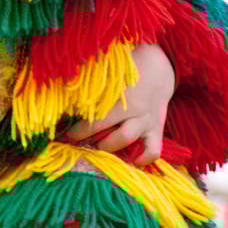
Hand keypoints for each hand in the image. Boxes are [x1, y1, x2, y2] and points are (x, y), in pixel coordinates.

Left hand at [65, 44, 174, 164]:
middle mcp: (135, 110)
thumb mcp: (110, 70)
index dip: (79, 130)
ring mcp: (148, 120)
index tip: (67, 134)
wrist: (161, 66)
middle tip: (79, 143)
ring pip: (128, 140)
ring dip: (110, 147)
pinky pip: (153, 151)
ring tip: (98, 147)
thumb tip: (67, 91)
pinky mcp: (158, 129)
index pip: (96, 118)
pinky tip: (130, 160)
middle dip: (91, 140)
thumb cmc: (128, 66)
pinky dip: (143, 159)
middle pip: (110, 132)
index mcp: (120, 95)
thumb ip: (94, 83)